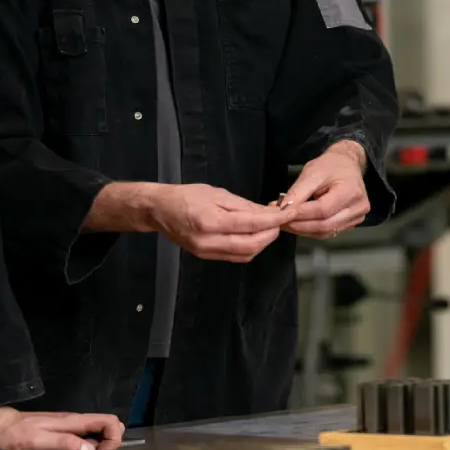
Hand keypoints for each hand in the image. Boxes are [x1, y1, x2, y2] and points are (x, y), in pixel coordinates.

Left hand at [0, 407, 124, 449]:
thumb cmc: (12, 433)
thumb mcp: (35, 440)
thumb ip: (62, 442)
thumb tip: (88, 449)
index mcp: (70, 421)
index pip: (107, 420)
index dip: (114, 436)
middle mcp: (72, 422)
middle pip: (107, 424)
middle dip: (113, 440)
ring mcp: (67, 427)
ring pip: (97, 431)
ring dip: (102, 445)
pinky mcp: (59, 433)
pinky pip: (84, 437)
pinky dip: (90, 448)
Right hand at [144, 183, 294, 261]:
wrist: (159, 210)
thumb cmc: (186, 196)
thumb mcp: (217, 193)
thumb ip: (244, 205)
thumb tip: (268, 212)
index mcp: (211, 221)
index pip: (252, 224)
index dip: (275, 220)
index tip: (289, 212)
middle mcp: (209, 241)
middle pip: (252, 245)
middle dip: (271, 233)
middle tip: (281, 220)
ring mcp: (207, 252)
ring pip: (246, 254)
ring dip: (263, 243)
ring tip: (270, 228)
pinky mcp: (206, 256)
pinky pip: (235, 257)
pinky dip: (250, 248)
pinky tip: (254, 236)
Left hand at [278, 141, 368, 238]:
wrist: (347, 164)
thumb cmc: (331, 165)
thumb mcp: (312, 172)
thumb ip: (298, 191)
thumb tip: (283, 208)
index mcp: (351, 191)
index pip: (323, 209)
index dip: (302, 213)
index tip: (283, 213)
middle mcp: (358, 208)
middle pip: (325, 224)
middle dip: (300, 225)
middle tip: (281, 221)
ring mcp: (357, 217)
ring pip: (327, 232)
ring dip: (304, 230)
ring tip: (287, 224)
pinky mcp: (351, 223)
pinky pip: (330, 232)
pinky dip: (312, 230)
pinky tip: (299, 225)